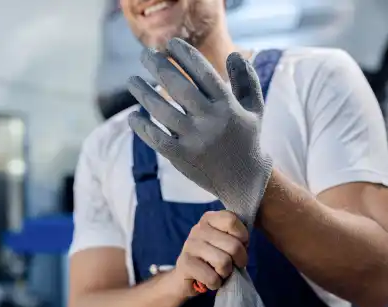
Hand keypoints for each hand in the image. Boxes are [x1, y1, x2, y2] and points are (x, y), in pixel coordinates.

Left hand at [127, 37, 271, 229]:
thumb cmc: (248, 139)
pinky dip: (142, 126)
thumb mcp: (255, 109)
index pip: (201, 71)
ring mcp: (194, 140)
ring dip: (142, 92)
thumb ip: (247, 80)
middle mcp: (210, 121)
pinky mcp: (181, 157)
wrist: (244, 181)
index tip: (169, 44)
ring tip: (132, 81)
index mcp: (227, 105)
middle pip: (177, 85)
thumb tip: (234, 54)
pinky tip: (134, 115)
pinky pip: (155, 137)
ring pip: (161, 110)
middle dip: (157, 65)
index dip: (183, 53)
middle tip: (145, 54)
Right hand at [170, 210, 248, 297]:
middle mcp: (198, 229)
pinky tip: (210, 280)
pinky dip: (215, 283)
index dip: (243, 237)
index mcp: (209, 219)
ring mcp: (190, 245)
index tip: (240, 246)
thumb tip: (246, 242)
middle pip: (233, 245)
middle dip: (239, 260)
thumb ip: (237, 236)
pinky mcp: (185, 264)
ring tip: (220, 273)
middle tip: (233, 265)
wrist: (186, 277)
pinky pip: (212, 277)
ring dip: (226, 273)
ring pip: (224, 262)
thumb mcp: (226, 242)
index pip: (231, 220)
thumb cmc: (212, 259)